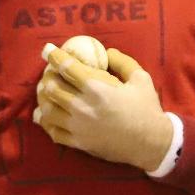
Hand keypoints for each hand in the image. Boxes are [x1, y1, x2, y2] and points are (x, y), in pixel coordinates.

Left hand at [33, 47, 172, 171]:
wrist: (151, 144)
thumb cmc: (147, 109)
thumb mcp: (140, 78)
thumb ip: (122, 62)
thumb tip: (107, 52)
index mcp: (97, 89)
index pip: (67, 68)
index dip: (54, 56)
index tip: (47, 49)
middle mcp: (83, 107)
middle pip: (52, 88)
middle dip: (47, 77)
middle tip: (49, 72)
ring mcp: (78, 127)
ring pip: (47, 110)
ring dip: (42, 98)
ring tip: (44, 92)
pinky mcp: (78, 143)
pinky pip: (53, 132)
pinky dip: (46, 121)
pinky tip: (45, 115)